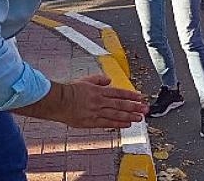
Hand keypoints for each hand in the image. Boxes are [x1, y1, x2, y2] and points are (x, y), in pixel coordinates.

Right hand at [14, 74, 147, 128]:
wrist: (57, 101)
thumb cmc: (68, 91)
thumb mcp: (85, 80)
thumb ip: (98, 80)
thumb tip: (108, 80)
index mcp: (99, 90)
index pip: (119, 93)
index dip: (131, 95)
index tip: (140, 97)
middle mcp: (100, 101)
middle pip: (121, 104)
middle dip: (135, 106)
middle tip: (145, 109)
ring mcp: (96, 112)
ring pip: (117, 114)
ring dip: (130, 116)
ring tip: (140, 118)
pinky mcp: (91, 121)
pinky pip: (108, 123)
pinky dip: (119, 123)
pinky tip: (127, 124)